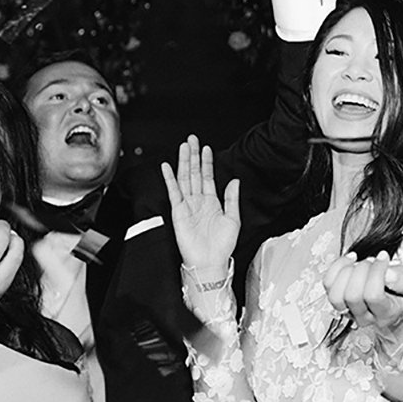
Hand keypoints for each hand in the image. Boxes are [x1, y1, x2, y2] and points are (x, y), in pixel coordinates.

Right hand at [161, 135, 240, 279]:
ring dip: (184, 162)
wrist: (211, 262)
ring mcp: (188, 206)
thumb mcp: (233, 219)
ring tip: (183, 146)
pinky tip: (167, 167)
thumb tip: (235, 180)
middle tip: (192, 139)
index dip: (207, 162)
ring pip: (184, 178)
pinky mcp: (178, 212)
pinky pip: (173, 192)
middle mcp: (198, 202)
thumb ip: (232, 198)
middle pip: (195, 173)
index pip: (208, 177)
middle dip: (193, 156)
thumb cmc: (222, 246)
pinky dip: (170, 179)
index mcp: (212, 202)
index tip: (206, 148)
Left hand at [323, 252, 402, 337]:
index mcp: (385, 314)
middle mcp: (364, 317)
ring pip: (336, 296)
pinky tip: (350, 260)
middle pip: (353, 296)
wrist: (396, 293)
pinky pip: (328, 285)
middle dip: (362, 270)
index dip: (376, 273)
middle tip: (372, 261)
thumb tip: (388, 275)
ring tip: (359, 262)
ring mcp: (348, 311)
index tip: (384, 258)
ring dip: (346, 272)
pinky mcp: (338, 300)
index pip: (373, 296)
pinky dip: (336, 267)